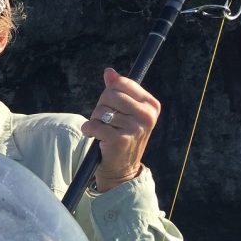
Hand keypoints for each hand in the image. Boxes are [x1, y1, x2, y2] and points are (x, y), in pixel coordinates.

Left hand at [81, 67, 159, 191]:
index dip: (109, 92)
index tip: (112, 105)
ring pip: (100, 111)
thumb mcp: (124, 110)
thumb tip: (109, 72)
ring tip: (104, 131)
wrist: (122, 168)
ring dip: (95, 120)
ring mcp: (135, 128)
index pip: (121, 83)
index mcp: (151, 105)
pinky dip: (89, 130)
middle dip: (100, 107)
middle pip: (109, 95)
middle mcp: (147, 116)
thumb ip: (117, 90)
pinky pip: (94, 125)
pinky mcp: (120, 140)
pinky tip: (95, 137)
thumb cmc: (121, 134)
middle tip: (105, 121)